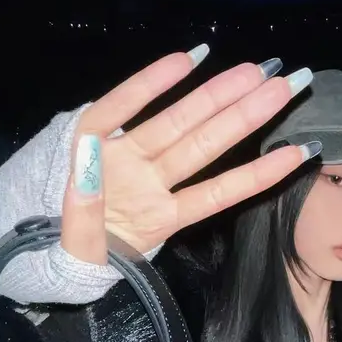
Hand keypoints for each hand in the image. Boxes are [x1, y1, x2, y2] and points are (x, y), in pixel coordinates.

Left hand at [61, 50, 315, 264]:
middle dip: (224, 97)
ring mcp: (153, 188)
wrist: (72, 281)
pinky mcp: (170, 218)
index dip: (149, 83)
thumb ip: (81, 203)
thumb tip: (90, 160)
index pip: (116, 111)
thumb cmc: (66, 251)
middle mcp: (128, 168)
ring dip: (238, 116)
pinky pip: (211, 196)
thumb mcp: (66, 234)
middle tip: (269, 70)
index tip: (186, 59)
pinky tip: (275, 152)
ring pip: (199, 145)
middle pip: (180, 125)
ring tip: (275, 87)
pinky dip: (245, 178)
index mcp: (94, 163)